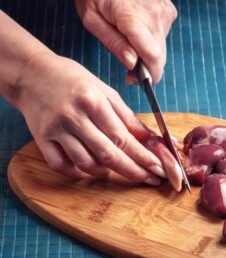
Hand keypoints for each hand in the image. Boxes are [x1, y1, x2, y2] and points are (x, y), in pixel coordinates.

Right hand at [13, 52, 181, 188]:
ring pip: (85, 163)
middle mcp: (74, 117)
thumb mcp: (104, 91)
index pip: (122, 137)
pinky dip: (77, 173)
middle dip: (133, 171)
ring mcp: (56, 130)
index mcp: (93, 101)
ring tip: (117, 169)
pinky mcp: (41, 139)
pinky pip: (60, 166)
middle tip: (149, 179)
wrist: (32, 74)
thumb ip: (126, 116)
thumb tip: (148, 137)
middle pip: (107, 154)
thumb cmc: (73, 79)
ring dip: (106, 172)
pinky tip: (88, 170)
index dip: (142, 156)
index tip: (157, 168)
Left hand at [75, 0, 176, 83]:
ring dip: (148, 52)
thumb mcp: (92, 19)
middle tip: (129, 64)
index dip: (149, 75)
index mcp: (134, 18)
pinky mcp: (168, 9)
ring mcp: (164, 10)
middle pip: (159, 56)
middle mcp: (155, 15)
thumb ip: (114, 43)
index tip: (137, 81)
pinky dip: (151, 40)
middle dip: (146, 67)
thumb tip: (132, 64)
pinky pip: (162, 34)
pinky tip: (138, 30)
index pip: (154, 58)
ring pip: (161, 47)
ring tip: (129, 40)